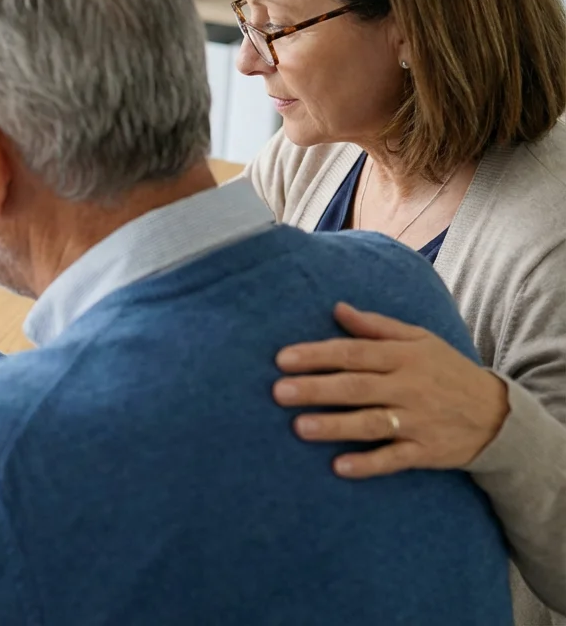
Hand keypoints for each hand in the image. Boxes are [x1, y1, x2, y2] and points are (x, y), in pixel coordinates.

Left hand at [273, 303, 508, 478]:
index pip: (354, 353)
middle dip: (317, 389)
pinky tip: (340, 467)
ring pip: (372, 423)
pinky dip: (368, 463)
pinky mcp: (426, 451)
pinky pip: (395, 459)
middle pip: (357, 387)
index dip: (317, 355)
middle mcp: (409, 387)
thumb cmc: (446, 371)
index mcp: (404, 356)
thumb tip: (337, 308)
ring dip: (335, 426)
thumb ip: (376, 326)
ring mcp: (418, 421)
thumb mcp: (420, 340)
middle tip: (279, 392)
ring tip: (300, 427)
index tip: (281, 359)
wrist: (498, 415)